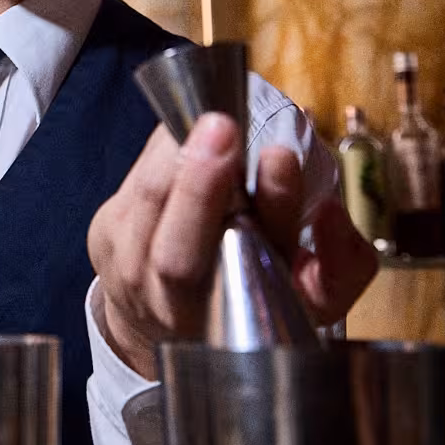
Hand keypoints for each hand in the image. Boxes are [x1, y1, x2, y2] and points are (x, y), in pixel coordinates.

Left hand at [87, 113, 378, 379]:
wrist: (160, 319)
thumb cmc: (248, 297)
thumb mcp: (310, 300)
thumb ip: (341, 263)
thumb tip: (330, 211)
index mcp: (235, 325)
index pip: (252, 273)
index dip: (273, 212)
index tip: (280, 157)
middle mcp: (172, 306)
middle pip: (177, 254)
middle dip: (200, 186)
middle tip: (222, 127)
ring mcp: (129, 273)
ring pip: (146, 205)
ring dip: (176, 154)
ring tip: (207, 119)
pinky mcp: (103, 237)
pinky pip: (131, 185)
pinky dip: (161, 151)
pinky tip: (186, 133)